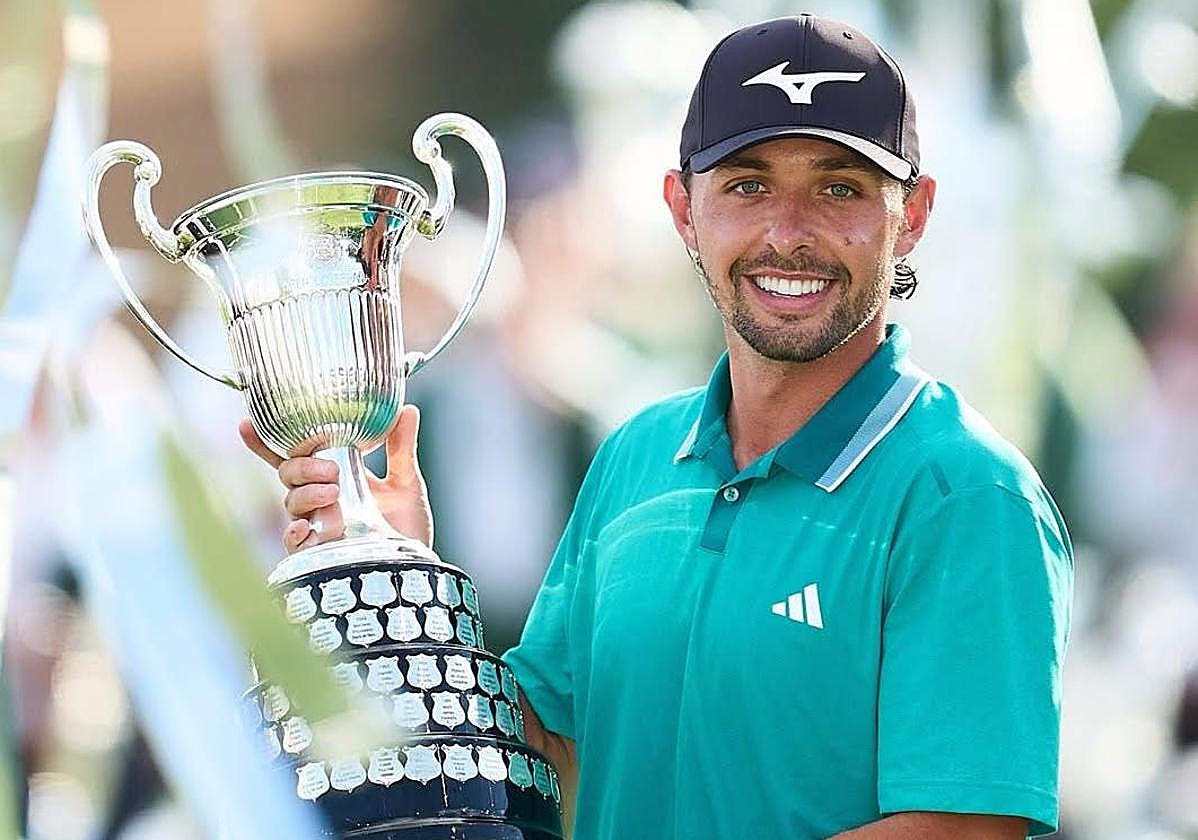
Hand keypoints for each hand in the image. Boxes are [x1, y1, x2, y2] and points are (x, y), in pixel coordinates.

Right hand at [238, 405, 433, 553]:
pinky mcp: (319, 552)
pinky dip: (295, 532)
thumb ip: (401, 449)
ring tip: (333, 494)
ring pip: (291, 502)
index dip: (267, 442)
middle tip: (331, 472)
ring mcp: (317, 525)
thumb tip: (407, 410)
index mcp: (334, 477)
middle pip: (289, 474)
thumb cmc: (406, 527)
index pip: (296, 456)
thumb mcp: (406, 483)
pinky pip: (293, 541)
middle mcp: (320, 499)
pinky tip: (306, 527)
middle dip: (303, 467)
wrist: (415, 565)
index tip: (247, 423)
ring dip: (307, 494)